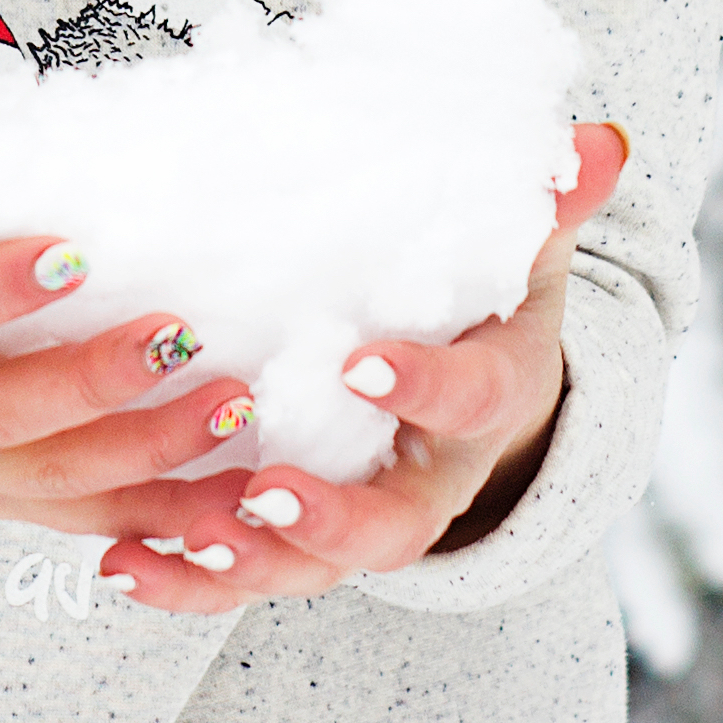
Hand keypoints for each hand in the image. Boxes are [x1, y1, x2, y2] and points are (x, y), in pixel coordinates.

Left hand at [55, 122, 629, 618]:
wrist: (475, 394)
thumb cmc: (482, 302)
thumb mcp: (520, 250)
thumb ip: (547, 200)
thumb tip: (601, 139)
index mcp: (486, 398)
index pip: (468, 400)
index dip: (421, 387)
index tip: (361, 364)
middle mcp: (428, 478)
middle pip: (392, 526)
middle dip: (330, 519)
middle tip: (266, 493)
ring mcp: (359, 519)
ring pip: (313, 569)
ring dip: (246, 563)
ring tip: (182, 539)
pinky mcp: (295, 538)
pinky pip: (245, 578)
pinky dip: (186, 582)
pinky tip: (121, 564)